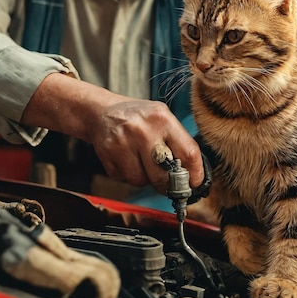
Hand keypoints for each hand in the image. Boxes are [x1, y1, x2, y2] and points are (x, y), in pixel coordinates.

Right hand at [22, 74, 203, 192]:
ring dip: (145, 178)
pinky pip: (125, 179)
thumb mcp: (162, 118)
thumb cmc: (138, 117)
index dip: (194, 174)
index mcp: (162, 119)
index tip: (194, 183)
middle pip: (164, 175)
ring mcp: (123, 142)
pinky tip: (127, 160)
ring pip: (142, 180)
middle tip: (168, 184)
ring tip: (141, 161)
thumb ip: (178, 142)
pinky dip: (129, 175)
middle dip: (168, 185)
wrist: (102, 111)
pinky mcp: (107, 153)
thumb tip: (193, 175)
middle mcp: (143, 130)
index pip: (188, 153)